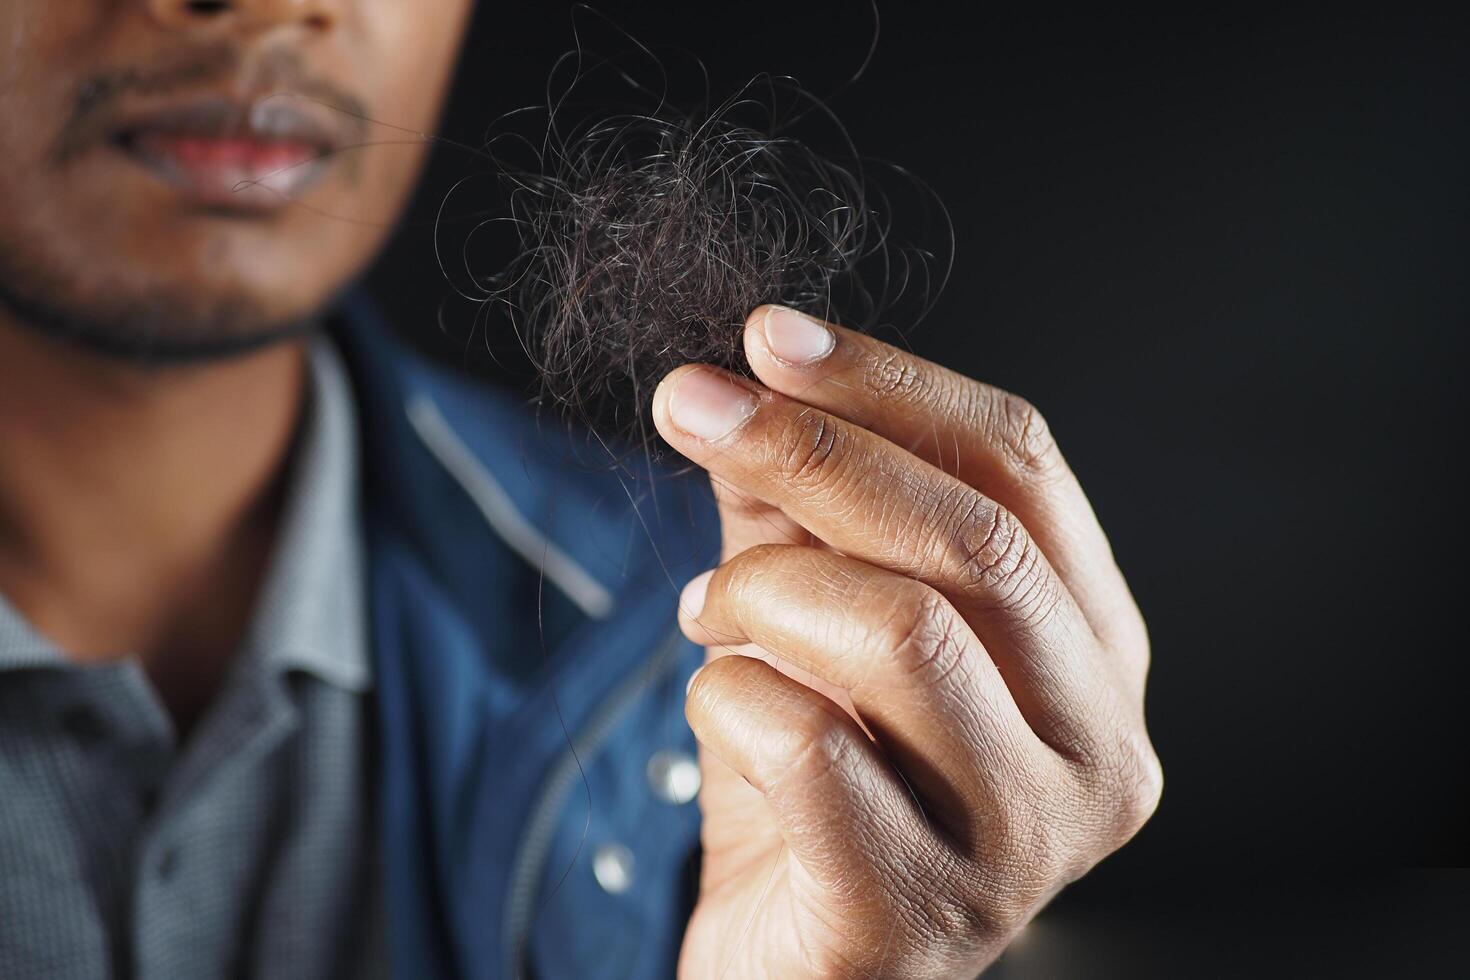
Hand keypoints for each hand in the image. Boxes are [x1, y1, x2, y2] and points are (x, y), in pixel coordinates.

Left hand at [653, 306, 1160, 977]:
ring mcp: (1022, 844)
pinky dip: (727, 696)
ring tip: (710, 613)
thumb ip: (803, 506)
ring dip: (766, 592)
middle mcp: (1096, 746)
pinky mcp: (919, 917)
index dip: (889, 385)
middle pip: (971, 540)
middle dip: (812, 449)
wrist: (790, 968)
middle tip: (693, 405)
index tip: (768, 340)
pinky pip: (806, 747)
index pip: (1019, 467)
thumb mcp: (818, 619)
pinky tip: (720, 708)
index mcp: (1093, 647)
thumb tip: (750, 377)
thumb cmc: (820, 788)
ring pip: (902, 634)